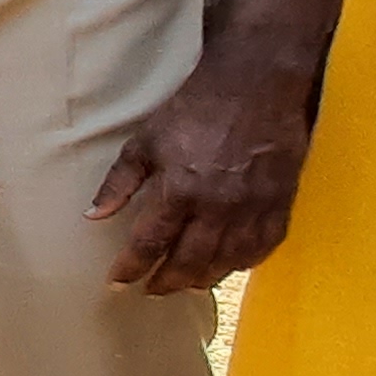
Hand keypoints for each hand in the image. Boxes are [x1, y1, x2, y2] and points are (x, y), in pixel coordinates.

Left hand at [88, 67, 315, 295]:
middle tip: (151, 289)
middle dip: (166, 282)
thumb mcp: (145, 142)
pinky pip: (264, 246)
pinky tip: (229, 265)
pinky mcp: (281, 201)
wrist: (254, 85)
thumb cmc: (195, 109)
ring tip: (186, 284)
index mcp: (180, 191)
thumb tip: (94, 216)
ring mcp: (253, 207)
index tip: (117, 282)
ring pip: (228, 262)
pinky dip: (244, 262)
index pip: (150, 245)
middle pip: (190, 263)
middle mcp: (218, 206)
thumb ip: (119, 183)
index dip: (131, 268)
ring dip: (204, 278)